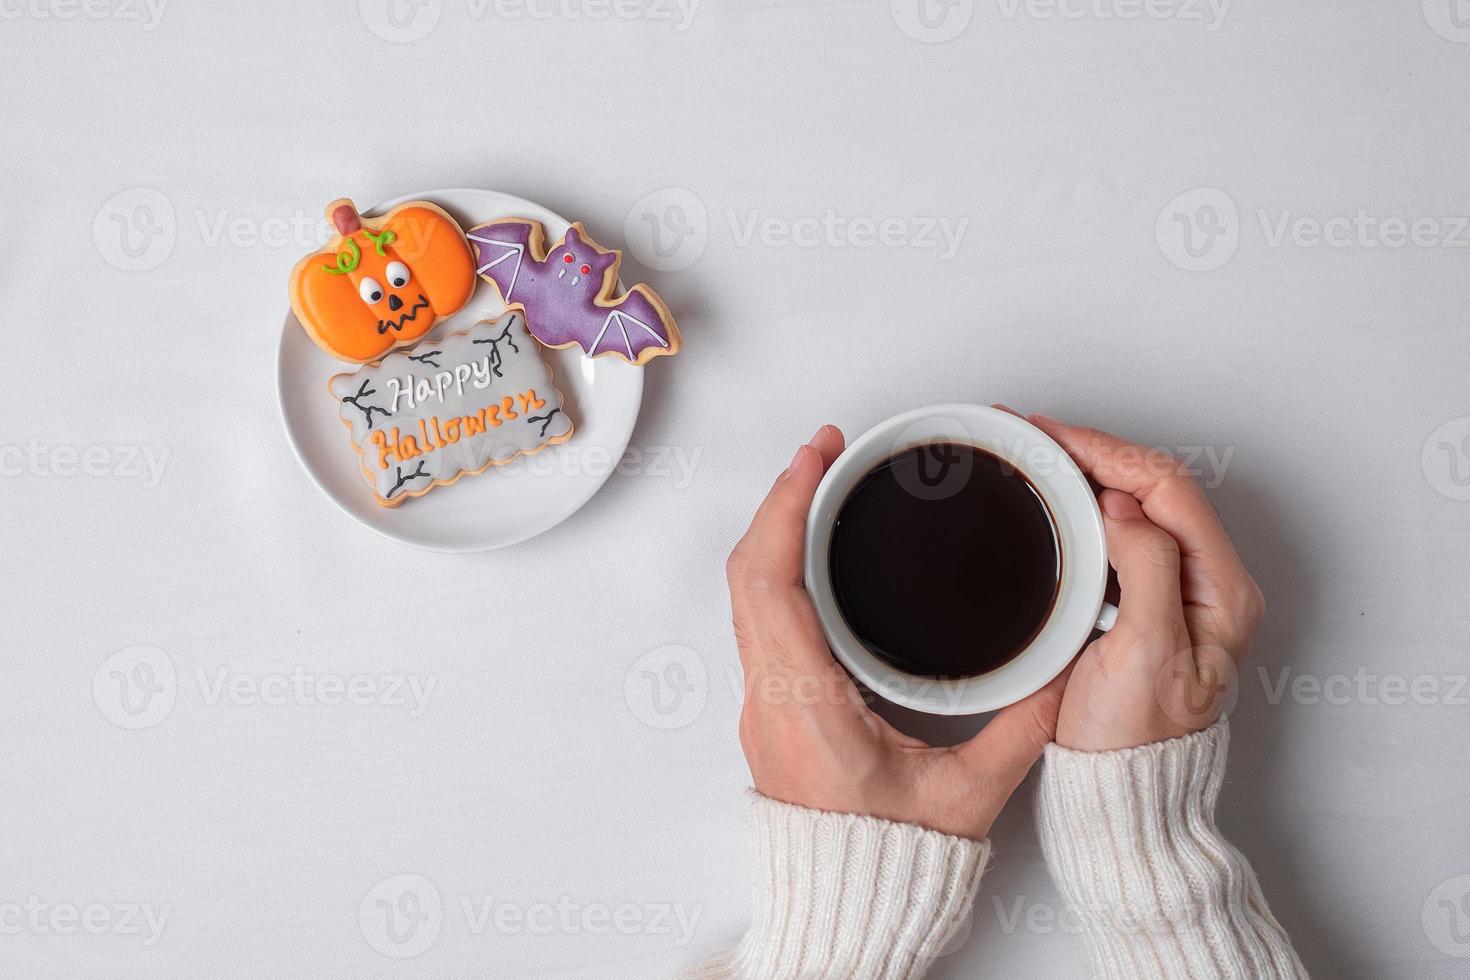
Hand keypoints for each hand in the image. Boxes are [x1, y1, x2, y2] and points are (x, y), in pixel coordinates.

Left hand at [725, 425, 1064, 841]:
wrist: (841, 913)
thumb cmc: (889, 865)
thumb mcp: (970, 795)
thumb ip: (1021, 726)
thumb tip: (1064, 668)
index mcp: (806, 705)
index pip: (769, 583)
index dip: (786, 508)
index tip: (815, 457)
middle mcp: (771, 696)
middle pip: (747, 573)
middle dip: (781, 498)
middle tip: (825, 450)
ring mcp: (763, 702)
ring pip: (745, 593)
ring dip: (775, 530)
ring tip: (818, 483)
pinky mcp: (772, 708)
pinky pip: (757, 616)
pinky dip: (778, 567)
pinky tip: (811, 550)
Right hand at [1027, 414, 1265, 751]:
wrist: (1118, 791)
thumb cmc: (1134, 739)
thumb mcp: (1144, 653)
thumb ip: (1145, 569)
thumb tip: (1122, 505)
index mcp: (1221, 589)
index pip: (1168, 488)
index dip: (1109, 452)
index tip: (1053, 436)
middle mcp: (1205, 582)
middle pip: (1155, 486)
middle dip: (1095, 449)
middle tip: (1035, 431)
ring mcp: (1174, 588)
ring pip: (1136, 502)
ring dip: (1087, 470)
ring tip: (1038, 449)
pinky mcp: (1142, 600)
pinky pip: (1118, 531)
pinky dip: (1082, 503)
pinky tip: (1054, 495)